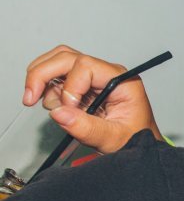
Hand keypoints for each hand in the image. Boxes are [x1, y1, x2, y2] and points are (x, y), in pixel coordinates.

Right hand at [24, 45, 160, 153]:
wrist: (138, 143)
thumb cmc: (133, 138)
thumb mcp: (113, 138)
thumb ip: (87, 128)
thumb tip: (58, 113)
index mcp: (120, 80)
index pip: (86, 66)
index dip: (70, 86)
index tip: (68, 108)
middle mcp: (106, 73)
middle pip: (66, 57)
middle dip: (42, 75)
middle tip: (30, 98)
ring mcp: (92, 76)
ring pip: (58, 60)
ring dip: (41, 78)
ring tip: (41, 102)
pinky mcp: (81, 83)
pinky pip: (57, 74)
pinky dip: (45, 86)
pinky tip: (52, 104)